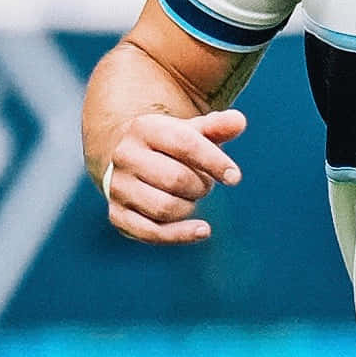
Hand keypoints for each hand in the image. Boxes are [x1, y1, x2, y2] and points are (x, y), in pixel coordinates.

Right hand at [102, 109, 246, 244]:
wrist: (129, 161)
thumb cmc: (170, 146)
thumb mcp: (190, 131)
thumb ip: (216, 126)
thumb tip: (238, 122)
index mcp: (144, 128)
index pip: (185, 144)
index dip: (215, 162)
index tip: (234, 177)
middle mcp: (125, 156)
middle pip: (176, 179)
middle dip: (201, 186)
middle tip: (204, 183)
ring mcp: (118, 187)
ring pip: (165, 208)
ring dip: (189, 206)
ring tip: (191, 196)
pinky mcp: (117, 214)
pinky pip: (151, 233)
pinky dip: (181, 235)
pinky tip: (202, 230)